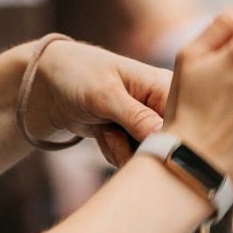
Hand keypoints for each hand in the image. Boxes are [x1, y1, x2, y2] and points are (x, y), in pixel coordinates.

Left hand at [22, 41, 170, 167]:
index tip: (148, 145)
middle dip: (140, 148)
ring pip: (148, 155)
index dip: (173, 138)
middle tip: (115, 132)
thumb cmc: (78, 75)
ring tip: (105, 129)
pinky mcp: (131, 136)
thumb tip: (167, 139)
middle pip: (169, 143)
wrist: (47, 85)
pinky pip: (131, 158)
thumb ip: (137, 117)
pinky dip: (114, 151)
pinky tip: (102, 133)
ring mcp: (146, 123)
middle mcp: (161, 105)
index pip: (186, 118)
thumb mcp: (106, 94)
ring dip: (122, 150)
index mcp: (164, 84)